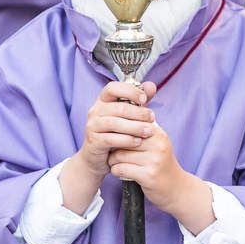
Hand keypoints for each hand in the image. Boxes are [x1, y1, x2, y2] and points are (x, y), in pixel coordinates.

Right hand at [59, 81, 155, 214]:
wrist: (98, 157)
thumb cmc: (116, 132)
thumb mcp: (129, 115)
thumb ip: (140, 100)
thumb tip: (152, 86)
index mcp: (103, 100)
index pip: (112, 88)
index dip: (129, 91)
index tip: (144, 98)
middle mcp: (95, 110)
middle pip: (117, 107)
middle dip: (138, 112)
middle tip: (152, 118)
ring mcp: (92, 126)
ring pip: (114, 123)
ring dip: (134, 127)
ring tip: (149, 131)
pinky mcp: (93, 141)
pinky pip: (111, 139)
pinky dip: (126, 140)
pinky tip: (138, 142)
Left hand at [108, 123, 214, 233]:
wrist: (177, 188)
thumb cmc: (161, 165)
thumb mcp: (157, 144)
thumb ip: (141, 133)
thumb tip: (117, 124)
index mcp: (159, 134)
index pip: (130, 125)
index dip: (118, 133)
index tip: (114, 140)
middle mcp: (158, 145)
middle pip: (123, 140)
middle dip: (113, 148)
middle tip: (112, 154)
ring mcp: (155, 160)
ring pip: (119, 155)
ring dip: (113, 161)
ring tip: (116, 164)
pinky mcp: (149, 175)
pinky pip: (121, 169)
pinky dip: (116, 171)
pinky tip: (120, 173)